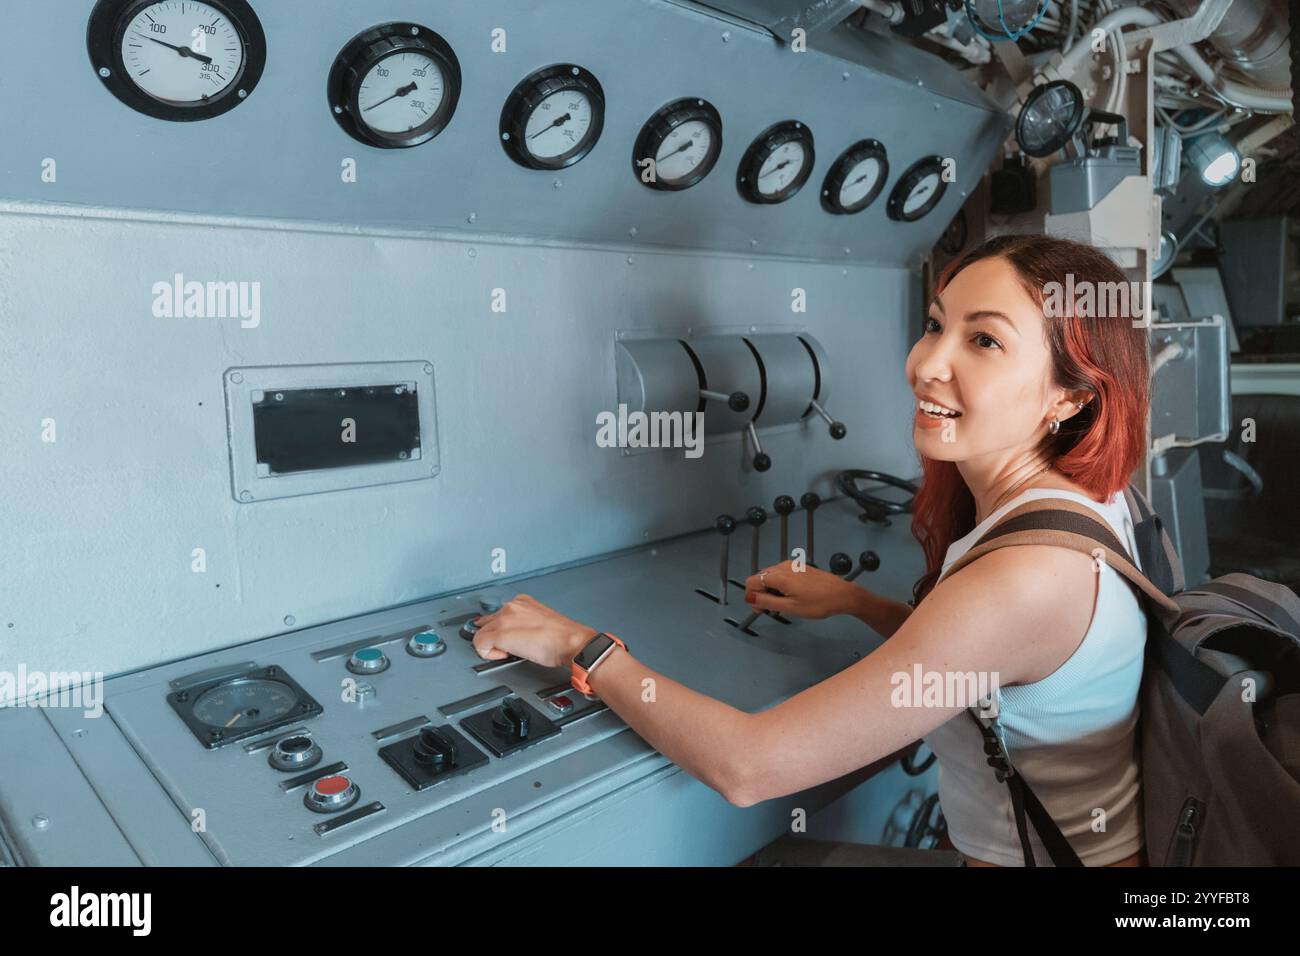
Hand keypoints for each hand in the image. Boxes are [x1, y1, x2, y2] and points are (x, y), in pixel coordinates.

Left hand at [470, 594, 596, 667]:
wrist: (571, 642)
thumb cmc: (563, 637)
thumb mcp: (541, 620)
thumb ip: (525, 622)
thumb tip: (516, 634)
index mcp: (522, 601)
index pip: (498, 614)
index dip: (500, 630)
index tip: (506, 639)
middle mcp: (511, 606)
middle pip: (487, 623)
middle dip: (493, 637)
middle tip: (506, 649)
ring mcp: (505, 619)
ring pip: (481, 633)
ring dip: (491, 645)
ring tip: (508, 652)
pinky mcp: (501, 634)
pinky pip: (479, 644)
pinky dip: (488, 654)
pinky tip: (504, 655)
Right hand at [743, 561, 863, 619]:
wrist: (842, 594)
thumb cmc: (820, 602)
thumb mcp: (790, 607)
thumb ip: (767, 602)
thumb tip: (750, 598)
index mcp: (779, 576)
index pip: (752, 581)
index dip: (752, 597)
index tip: (761, 609)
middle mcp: (783, 567)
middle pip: (760, 578)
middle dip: (761, 594)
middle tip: (773, 609)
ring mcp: (791, 565)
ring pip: (770, 577)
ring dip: (771, 590)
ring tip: (785, 603)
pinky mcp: (798, 567)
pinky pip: (781, 575)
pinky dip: (780, 586)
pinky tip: (792, 596)